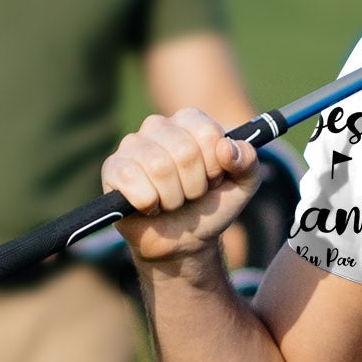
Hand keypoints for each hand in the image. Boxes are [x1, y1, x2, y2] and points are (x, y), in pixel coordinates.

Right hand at [101, 108, 265, 263]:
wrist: (183, 241)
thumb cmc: (209, 206)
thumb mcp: (243, 185)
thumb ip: (248, 161)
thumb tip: (226, 148)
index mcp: (190, 121)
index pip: (208, 133)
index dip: (215, 166)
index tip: (212, 179)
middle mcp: (158, 125)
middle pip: (184, 152)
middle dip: (194, 186)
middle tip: (190, 195)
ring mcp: (132, 144)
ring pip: (159, 167)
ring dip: (172, 198)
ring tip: (171, 202)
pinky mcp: (113, 168)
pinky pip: (131, 180)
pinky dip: (148, 203)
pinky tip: (149, 206)